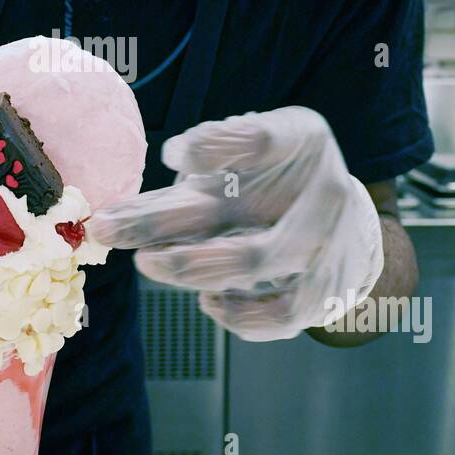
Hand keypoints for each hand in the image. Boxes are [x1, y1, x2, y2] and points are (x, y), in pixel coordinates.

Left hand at [86, 107, 383, 341]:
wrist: (350, 224)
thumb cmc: (281, 180)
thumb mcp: (254, 147)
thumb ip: (207, 157)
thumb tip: (155, 173)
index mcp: (302, 141)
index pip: (257, 139)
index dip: (212, 147)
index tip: (170, 154)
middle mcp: (321, 190)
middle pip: (237, 208)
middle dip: (158, 221)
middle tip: (104, 228)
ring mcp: (325, 245)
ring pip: (253, 261)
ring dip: (188, 266)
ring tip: (146, 262)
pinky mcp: (324, 291)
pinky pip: (279, 314)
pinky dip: (239, 315)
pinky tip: (207, 301)